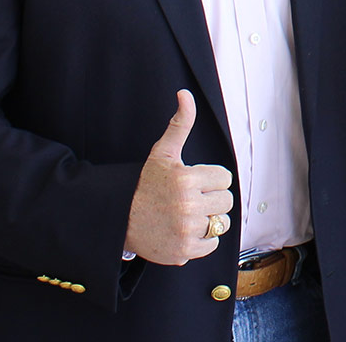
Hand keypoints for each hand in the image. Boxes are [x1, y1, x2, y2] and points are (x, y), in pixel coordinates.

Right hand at [124, 90, 235, 265]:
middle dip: (212, 200)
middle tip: (190, 199)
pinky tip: (183, 231)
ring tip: (186, 215)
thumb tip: (185, 94)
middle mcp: (188, 206)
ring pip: (221, 224)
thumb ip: (180, 124)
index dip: (211, 180)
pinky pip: (212, 245)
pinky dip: (201, 241)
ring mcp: (186, 231)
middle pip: (226, 202)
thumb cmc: (145, 184)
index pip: (225, 179)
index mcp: (187, 179)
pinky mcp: (184, 251)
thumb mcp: (162, 152)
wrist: (120, 218)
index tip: (194, 182)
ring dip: (208, 221)